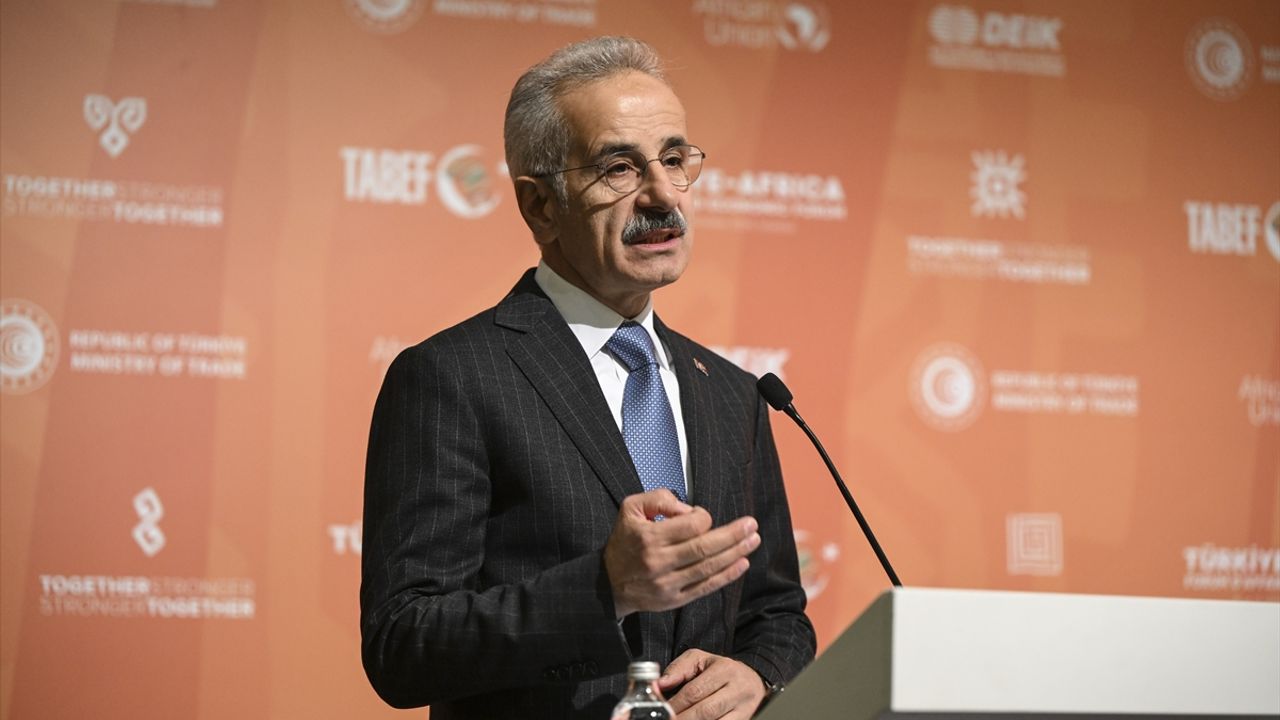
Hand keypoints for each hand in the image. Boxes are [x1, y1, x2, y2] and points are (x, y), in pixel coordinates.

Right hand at [603, 490, 759, 618]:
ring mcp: (667, 583)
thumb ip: (658, 498)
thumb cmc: (624, 542)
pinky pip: (705, 587)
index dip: (703, 516)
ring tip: (753, 540)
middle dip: (732, 535)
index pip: (690, 525)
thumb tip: (687, 509)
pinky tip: (742, 564)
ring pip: (708, 567)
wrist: (608, 583)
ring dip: (735, 553)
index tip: (702, 515)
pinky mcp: (674, 599)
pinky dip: (726, 576)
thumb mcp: (630, 508)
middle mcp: (659, 561)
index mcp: (649, 537)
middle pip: (704, 547)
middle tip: (752, 524)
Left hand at [659, 649, 766, 719]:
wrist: (751, 679)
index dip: (676, 704)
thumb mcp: (700, 659)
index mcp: (725, 670)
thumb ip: (678, 669)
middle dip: (683, 718)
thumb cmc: (721, 669)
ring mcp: (744, 708)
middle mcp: (738, 689)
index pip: (695, 691)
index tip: (662, 711)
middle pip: (706, 711)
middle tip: (669, 719)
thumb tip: (659, 685)